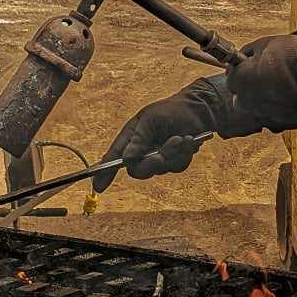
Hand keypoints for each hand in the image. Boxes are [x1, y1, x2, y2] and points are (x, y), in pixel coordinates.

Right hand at [96, 89, 212, 186]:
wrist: (197, 111)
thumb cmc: (171, 110)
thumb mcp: (151, 119)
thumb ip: (138, 138)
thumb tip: (126, 158)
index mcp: (130, 138)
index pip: (114, 158)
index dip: (105, 173)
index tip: (98, 186)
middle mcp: (142, 151)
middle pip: (137, 171)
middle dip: (150, 164)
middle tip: (161, 156)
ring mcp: (158, 158)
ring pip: (159, 169)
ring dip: (172, 153)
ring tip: (181, 138)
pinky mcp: (174, 162)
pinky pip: (176, 167)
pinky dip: (183, 154)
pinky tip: (188, 141)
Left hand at [223, 34, 296, 131]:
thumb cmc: (289, 54)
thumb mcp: (263, 44)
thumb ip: (246, 54)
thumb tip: (241, 58)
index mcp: (240, 82)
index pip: (231, 81)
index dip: (239, 73)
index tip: (246, 68)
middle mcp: (249, 102)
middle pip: (241, 101)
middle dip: (248, 91)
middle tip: (261, 79)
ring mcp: (267, 114)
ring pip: (260, 110)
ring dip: (265, 100)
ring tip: (280, 87)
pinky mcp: (284, 121)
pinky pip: (278, 116)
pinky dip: (282, 107)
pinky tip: (291, 95)